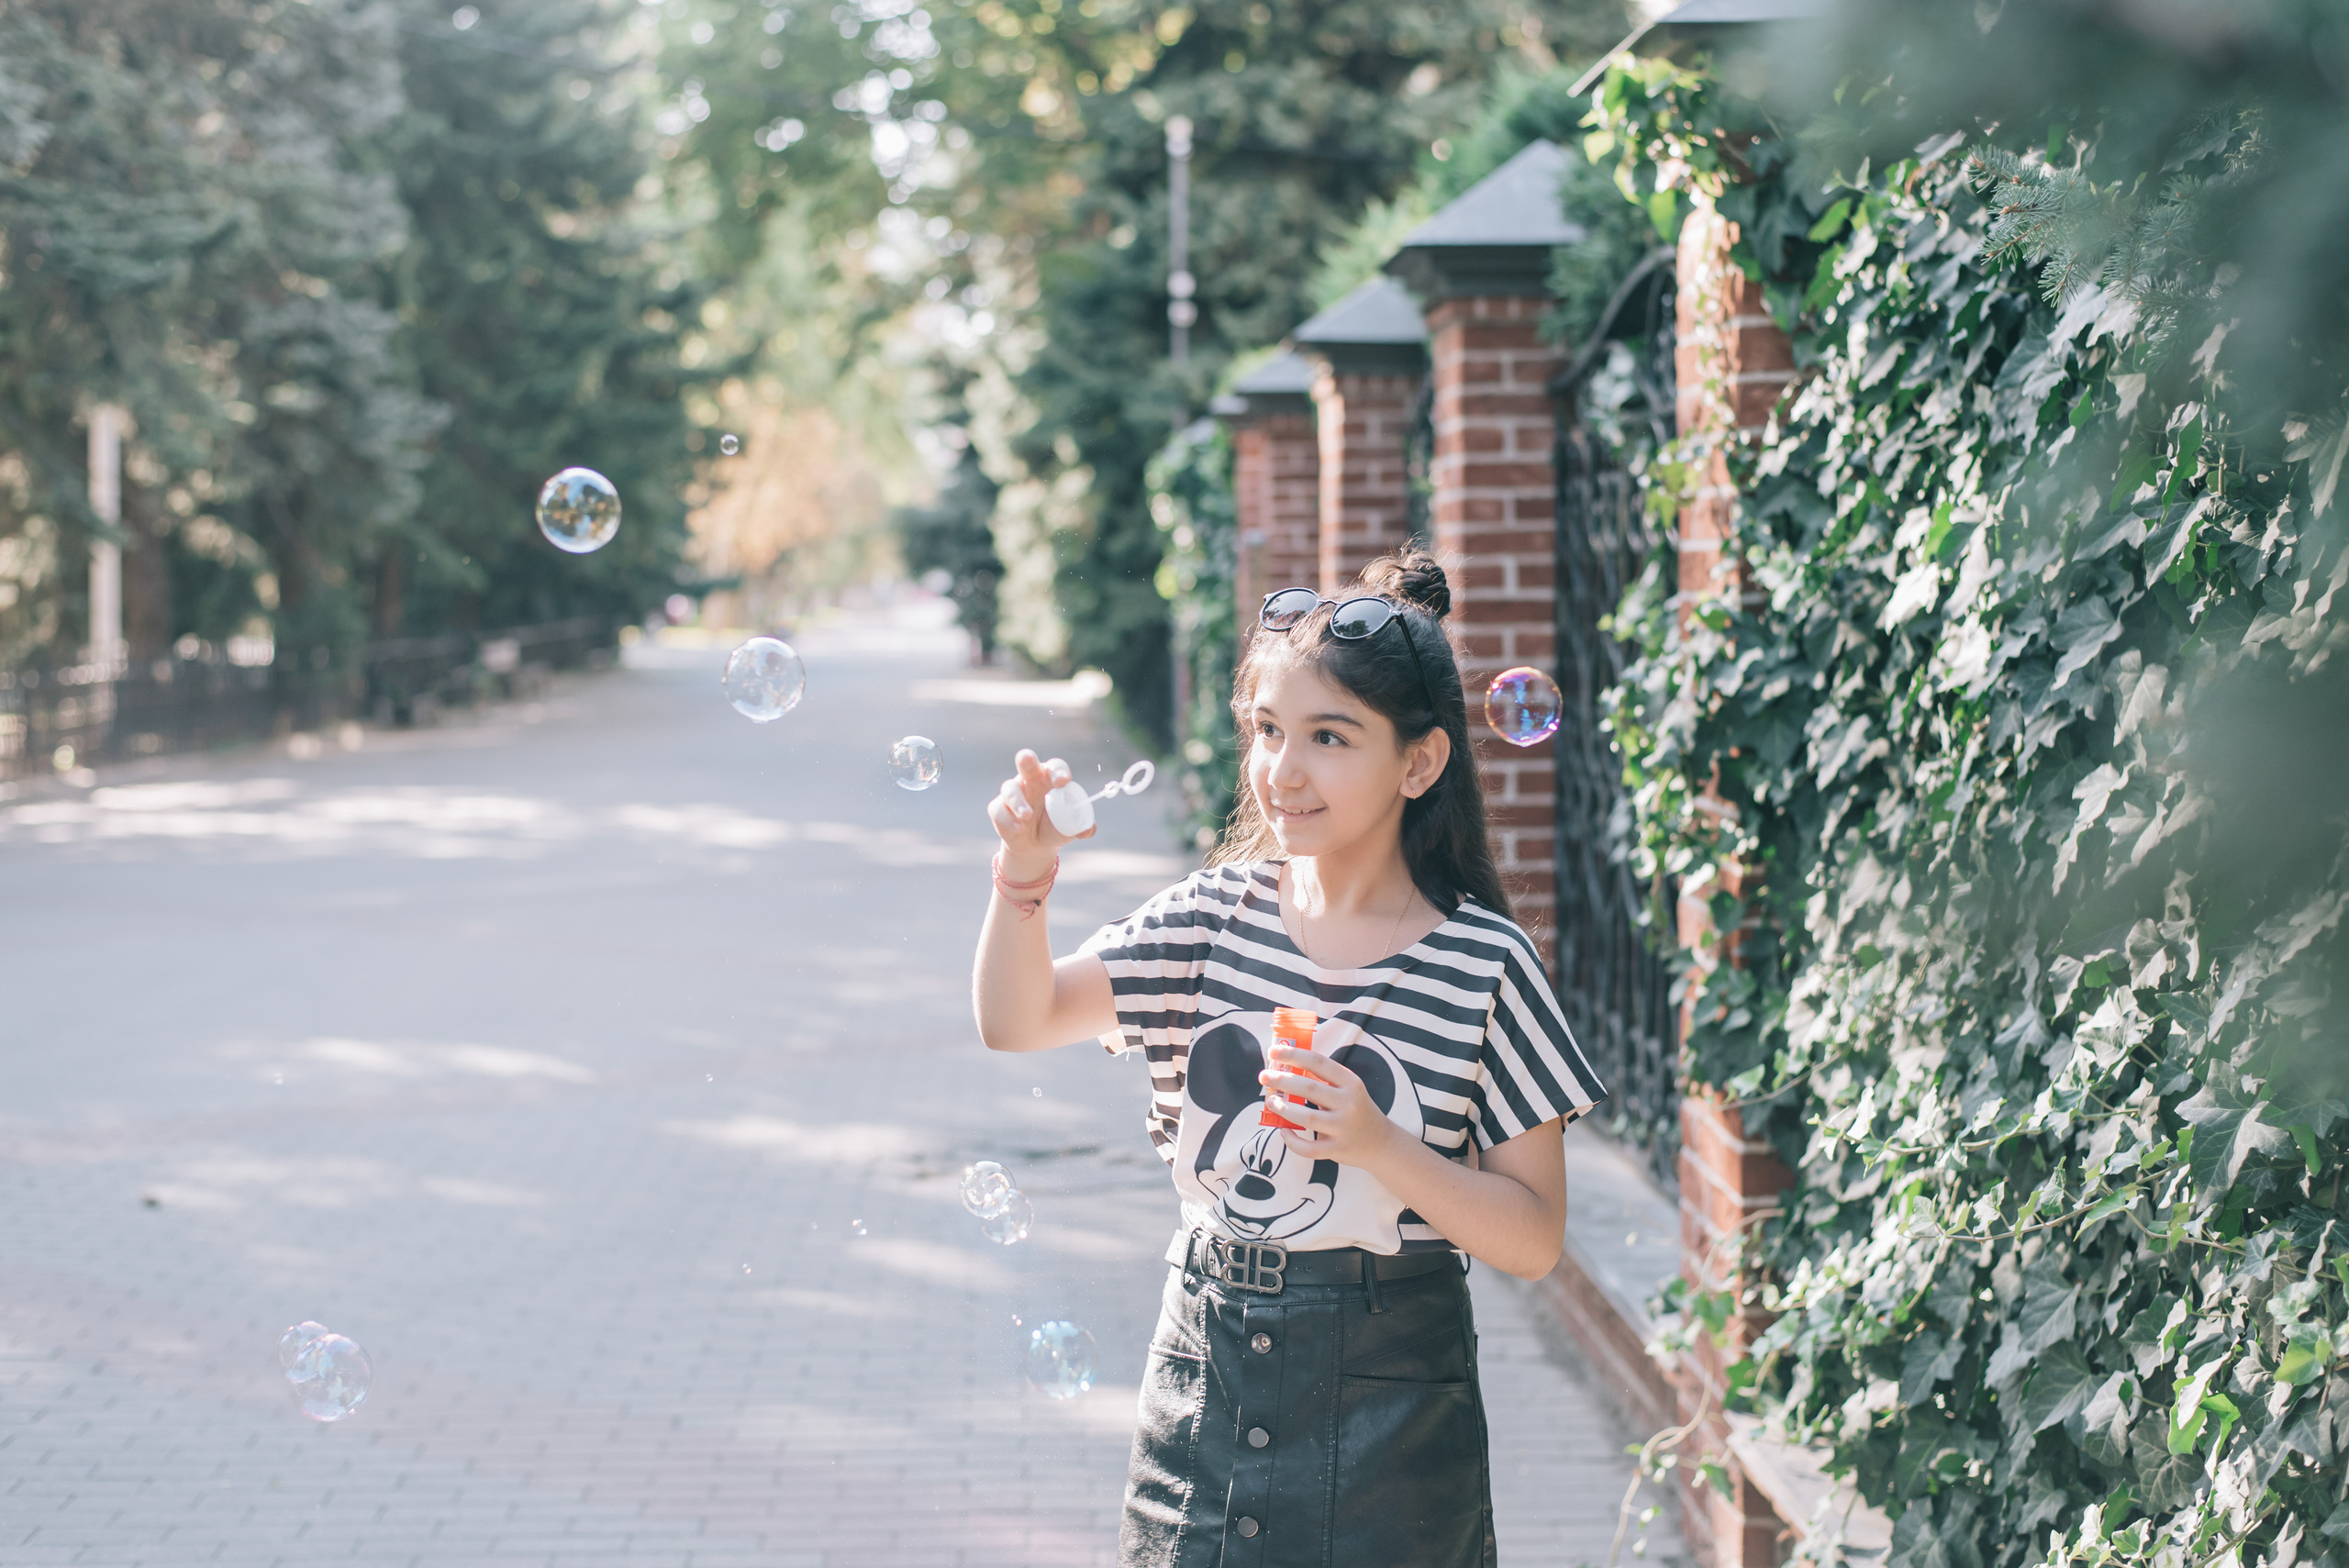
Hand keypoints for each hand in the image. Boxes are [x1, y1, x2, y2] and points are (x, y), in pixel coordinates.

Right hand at [987, 748, 1091, 876]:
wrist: (1035, 847)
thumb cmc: (1055, 828)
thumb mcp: (1071, 829)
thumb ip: (1082, 827)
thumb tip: (1088, 830)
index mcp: (1051, 779)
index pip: (1055, 766)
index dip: (1058, 771)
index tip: (1063, 781)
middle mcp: (1030, 780)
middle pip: (1026, 762)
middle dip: (1026, 759)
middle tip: (1027, 760)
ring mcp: (1013, 793)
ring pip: (1009, 788)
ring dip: (1017, 801)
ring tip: (1027, 816)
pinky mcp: (998, 808)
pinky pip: (998, 809)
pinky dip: (1007, 819)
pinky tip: (1018, 828)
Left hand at [1260, 1044, 1406, 1171]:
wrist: (1381, 1143)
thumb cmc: (1357, 1110)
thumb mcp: (1348, 1089)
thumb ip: (1323, 1080)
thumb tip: (1286, 1068)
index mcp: (1350, 1083)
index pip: (1319, 1063)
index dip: (1294, 1055)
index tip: (1273, 1051)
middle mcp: (1349, 1104)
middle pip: (1310, 1088)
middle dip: (1282, 1080)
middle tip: (1264, 1076)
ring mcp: (1344, 1128)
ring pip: (1308, 1118)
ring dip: (1284, 1108)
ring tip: (1270, 1101)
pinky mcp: (1337, 1149)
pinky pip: (1309, 1148)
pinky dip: (1293, 1141)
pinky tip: (1283, 1132)